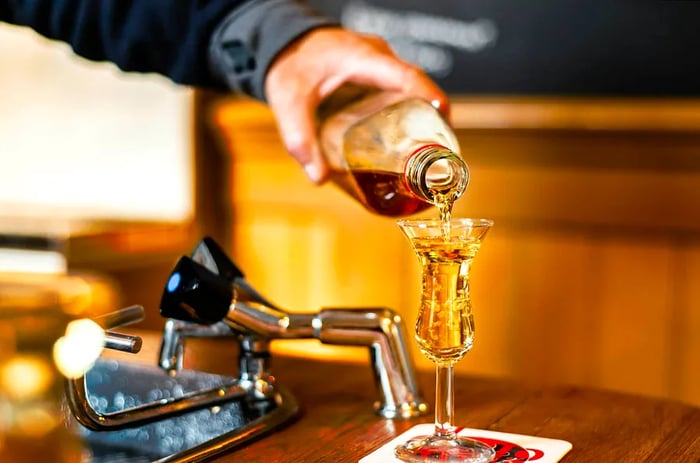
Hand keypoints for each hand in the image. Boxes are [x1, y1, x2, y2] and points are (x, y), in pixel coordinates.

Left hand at [264, 27, 447, 184]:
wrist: (283, 44)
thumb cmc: (289, 65)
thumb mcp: (288, 102)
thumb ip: (300, 139)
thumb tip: (320, 178)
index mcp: (364, 59)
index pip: (409, 78)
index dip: (432, 100)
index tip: (446, 126)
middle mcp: (378, 58)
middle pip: (416, 87)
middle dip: (430, 119)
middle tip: (434, 155)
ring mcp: (379, 63)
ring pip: (409, 90)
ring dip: (420, 117)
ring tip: (422, 153)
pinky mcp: (375, 73)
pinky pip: (398, 91)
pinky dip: (405, 112)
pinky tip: (402, 139)